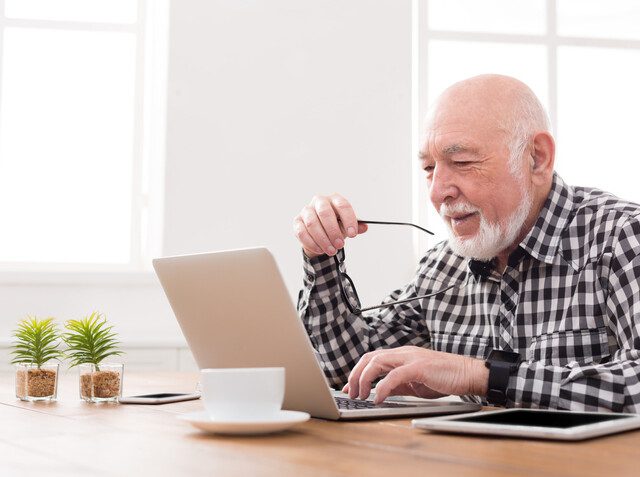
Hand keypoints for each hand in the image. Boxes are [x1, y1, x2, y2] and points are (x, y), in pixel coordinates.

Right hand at [293, 194, 367, 257]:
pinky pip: (302, 232)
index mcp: (334, 199)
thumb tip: (364, 227)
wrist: (320, 232)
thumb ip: (356, 227)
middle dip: (333, 231)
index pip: (343, 206)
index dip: (349, 220)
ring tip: (331, 250)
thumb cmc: (336, 226)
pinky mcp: (297, 221)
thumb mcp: (347, 226)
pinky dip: (312, 243)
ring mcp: (306, 210)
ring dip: (323, 239)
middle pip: (325, 213)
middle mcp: (319, 201)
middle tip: (340, 245)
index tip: (353, 235)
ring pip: (312, 223)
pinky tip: (320, 250)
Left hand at [342, 346, 488, 404]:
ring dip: (364, 379)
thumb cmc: (444, 378)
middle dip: (356, 375)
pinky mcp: (418, 367)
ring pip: (377, 362)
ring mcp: (410, 358)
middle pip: (369, 358)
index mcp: (401, 356)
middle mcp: (403, 353)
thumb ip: (397, 385)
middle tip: (352, 393)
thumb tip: (379, 392)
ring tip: (361, 396)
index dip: (357, 373)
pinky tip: (378, 398)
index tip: (349, 388)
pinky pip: (394, 376)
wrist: (467, 374)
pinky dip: (382, 387)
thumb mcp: (415, 384)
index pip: (372, 359)